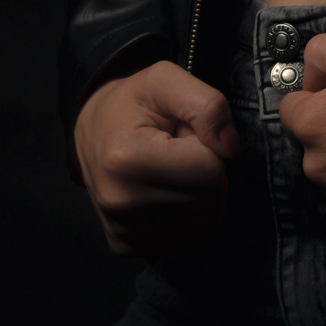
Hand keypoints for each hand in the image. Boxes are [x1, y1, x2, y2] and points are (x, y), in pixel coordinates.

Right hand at [73, 60, 240, 256]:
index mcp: (127, 159)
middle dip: (206, 171)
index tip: (185, 135)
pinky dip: (188, 215)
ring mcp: (121, 229)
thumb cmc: (133, 104)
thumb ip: (207, 105)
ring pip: (202, 222)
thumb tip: (232, 149)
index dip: (208, 146)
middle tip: (179, 151)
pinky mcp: (125, 245)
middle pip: (208, 200)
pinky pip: (186, 239)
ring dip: (200, 193)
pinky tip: (166, 191)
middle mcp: (120, 202)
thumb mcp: (166, 80)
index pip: (209, 170)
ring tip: (172, 169)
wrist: (94, 131)